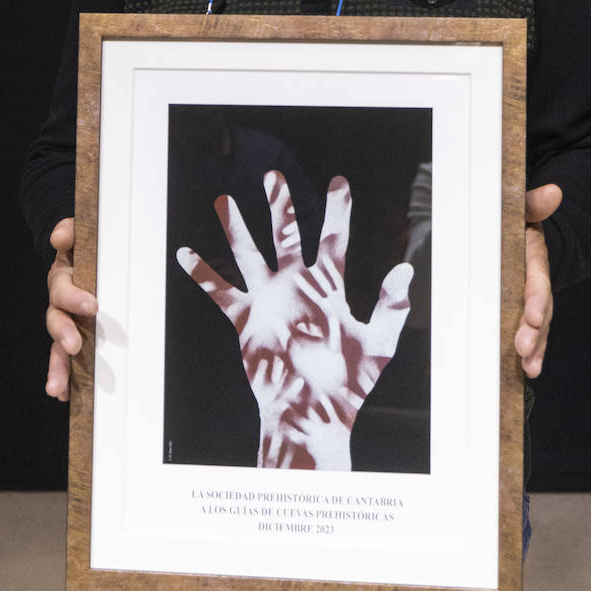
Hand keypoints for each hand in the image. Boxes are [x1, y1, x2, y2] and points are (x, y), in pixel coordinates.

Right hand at [44, 217, 97, 401]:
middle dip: (63, 335)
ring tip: (56, 390)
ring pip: (57, 348)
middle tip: (72, 347)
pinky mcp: (76, 339)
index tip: (93, 306)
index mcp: (63, 280)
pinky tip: (67, 397)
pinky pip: (68, 361)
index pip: (64, 290)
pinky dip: (67, 379)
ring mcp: (67, 324)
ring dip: (57, 369)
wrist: (83, 258)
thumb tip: (60, 237)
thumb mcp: (79, 236)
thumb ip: (71, 232)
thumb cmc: (85, 249)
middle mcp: (60, 305)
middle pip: (56, 322)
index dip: (75, 298)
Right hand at [176, 171, 412, 470]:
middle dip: (281, 206)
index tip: (339, 181)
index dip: (336, 210)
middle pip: (287, 236)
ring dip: (236, 229)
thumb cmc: (347, 385)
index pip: (333, 240)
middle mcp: (297, 288)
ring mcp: (270, 302)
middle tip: (273, 175)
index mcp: (328, 288)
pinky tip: (185, 254)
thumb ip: (391, 307)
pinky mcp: (247, 321)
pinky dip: (203, 274)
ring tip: (223, 200)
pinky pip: (221, 292)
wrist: (310, 414)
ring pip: (250, 255)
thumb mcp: (378, 344)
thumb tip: (405, 269)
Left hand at [515, 183, 561, 379]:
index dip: (536, 298)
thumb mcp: (523, 208)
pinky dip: (529, 351)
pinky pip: (528, 332)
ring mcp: (531, 298)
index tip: (531, 316)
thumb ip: (534, 202)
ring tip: (530, 369)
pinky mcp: (522, 310)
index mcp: (535, 257)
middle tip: (525, 351)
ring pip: (537, 326)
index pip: (537, 279)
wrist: (527, 232)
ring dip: (535, 348)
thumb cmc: (518, 220)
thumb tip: (554, 192)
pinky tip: (525, 372)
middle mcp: (537, 282)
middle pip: (540, 310)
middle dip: (535, 332)